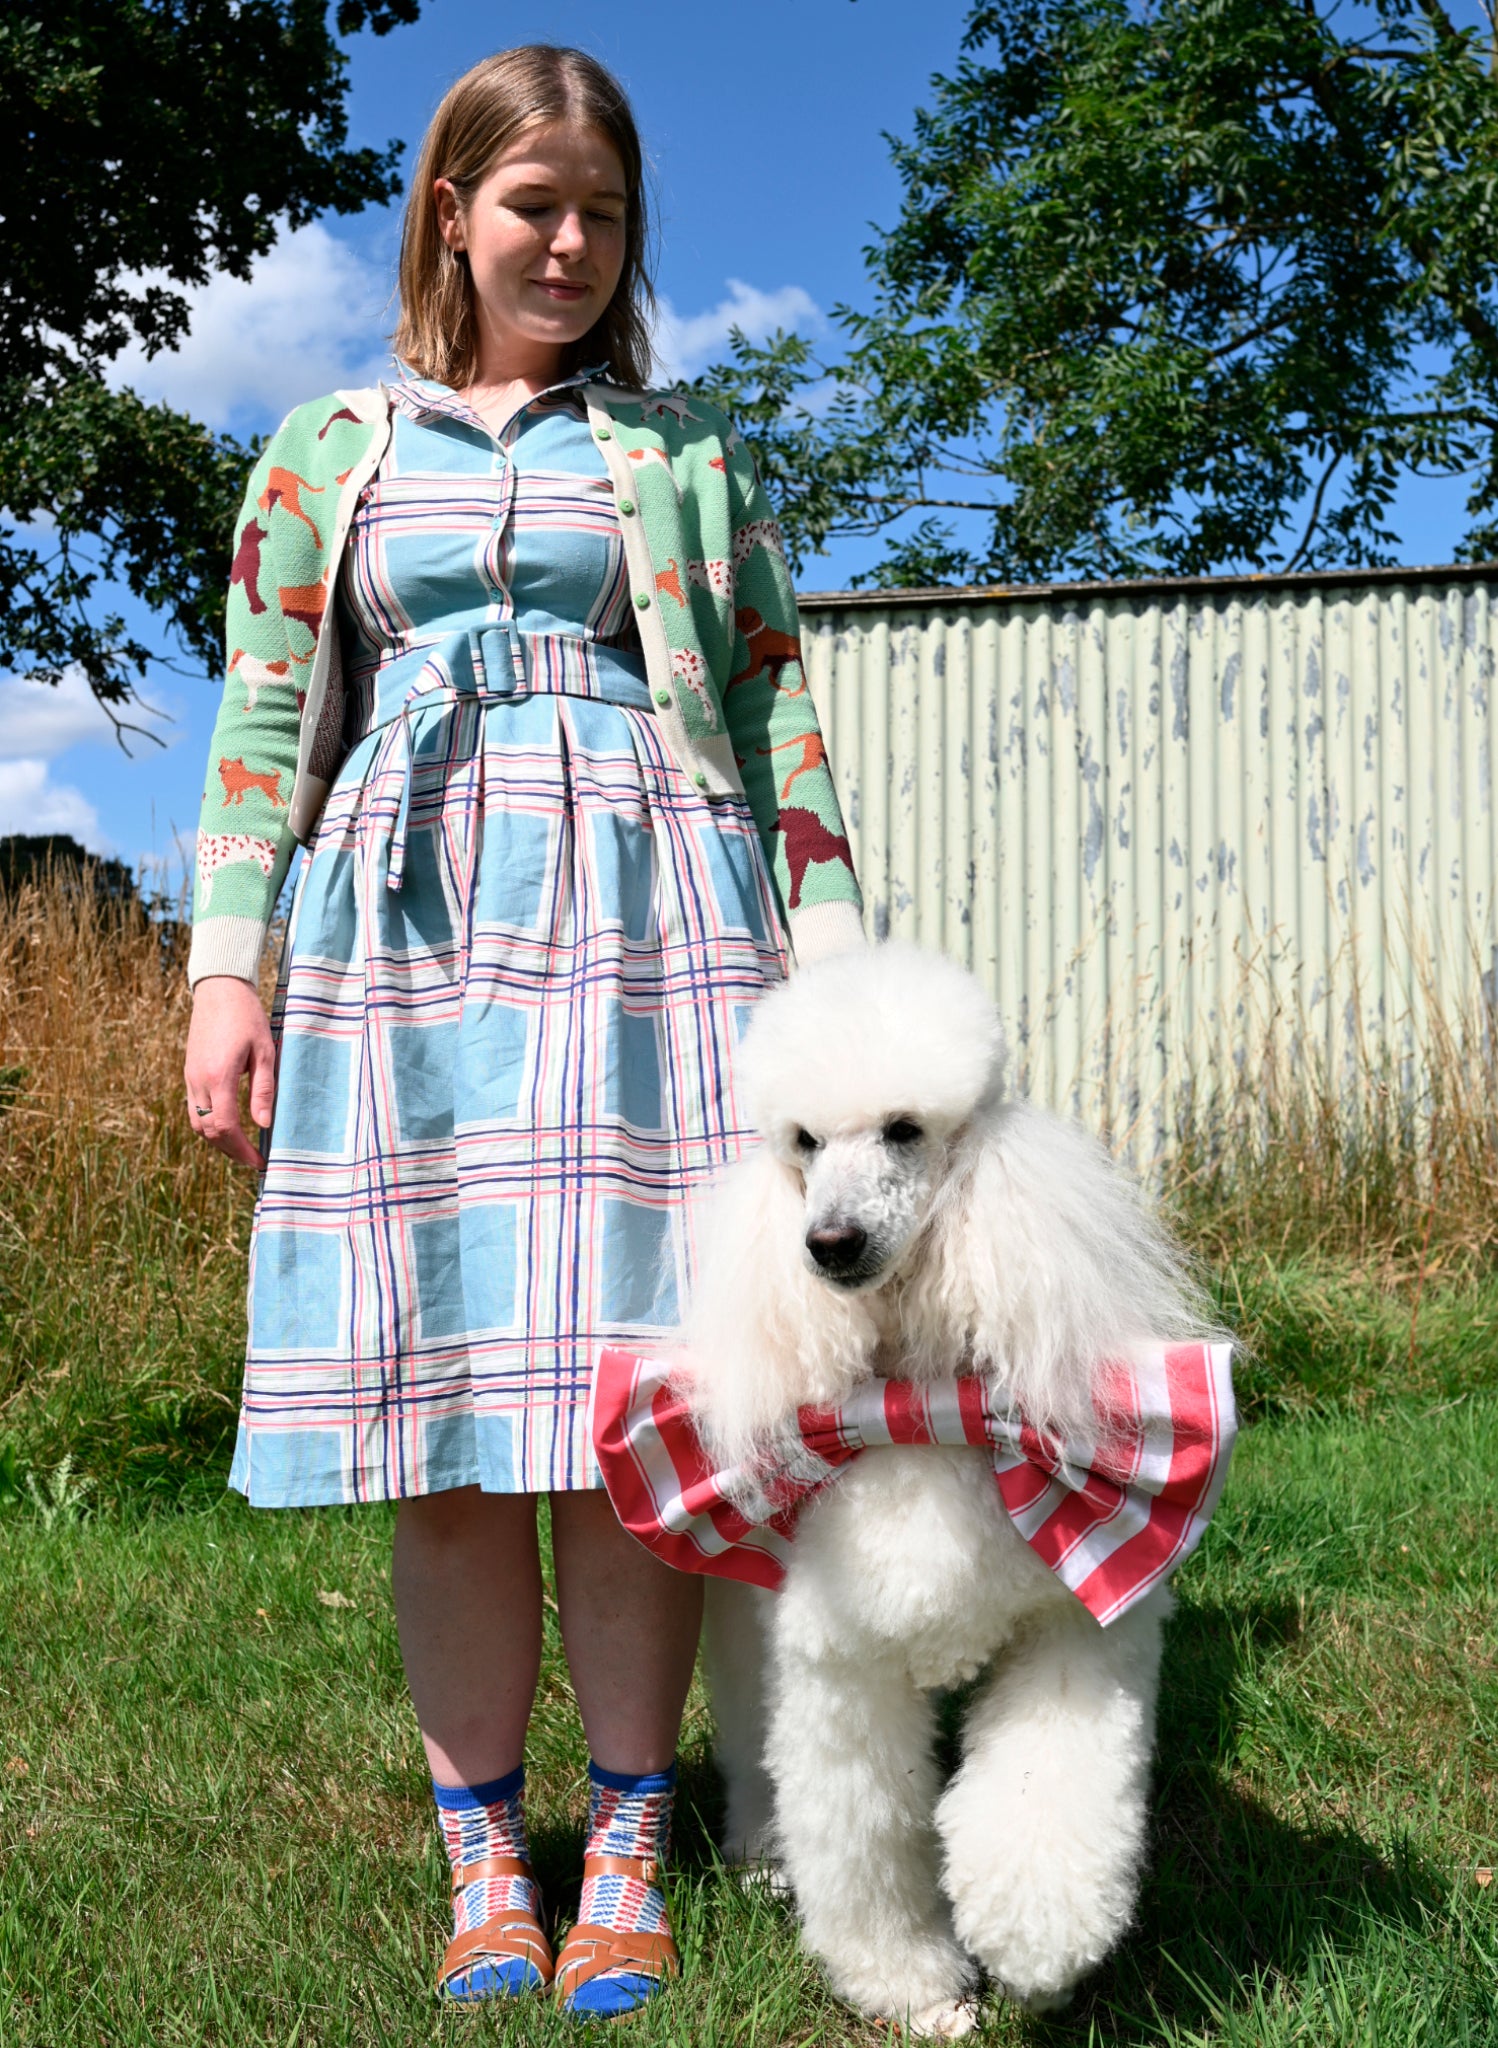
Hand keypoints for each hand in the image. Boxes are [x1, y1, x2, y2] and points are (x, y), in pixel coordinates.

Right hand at [183, 975, 275, 1169]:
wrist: (219, 990)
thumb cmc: (247, 1017)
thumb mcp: (265, 1051)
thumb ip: (264, 1090)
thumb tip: (264, 1125)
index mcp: (219, 1076)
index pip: (225, 1126)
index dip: (242, 1149)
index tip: (259, 1161)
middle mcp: (198, 1080)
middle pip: (208, 1131)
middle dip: (230, 1151)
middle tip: (253, 1160)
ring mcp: (190, 1077)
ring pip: (197, 1123)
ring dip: (217, 1140)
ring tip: (242, 1148)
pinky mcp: (189, 1073)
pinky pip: (194, 1108)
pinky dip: (209, 1124)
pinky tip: (228, 1125)